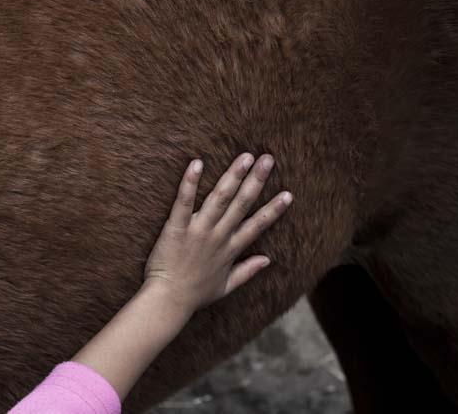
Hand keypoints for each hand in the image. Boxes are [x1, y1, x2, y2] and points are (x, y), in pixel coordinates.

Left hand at [144, 153, 292, 314]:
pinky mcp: (177, 228)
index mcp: (230, 249)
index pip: (257, 225)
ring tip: (245, 157)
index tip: (288, 194)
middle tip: (268, 159)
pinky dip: (190, 182)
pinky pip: (184, 202)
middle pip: (241, 204)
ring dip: (233, 176)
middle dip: (256, 180)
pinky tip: (197, 163)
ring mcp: (198, 231)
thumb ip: (247, 271)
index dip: (273, 209)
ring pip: (220, 198)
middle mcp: (218, 236)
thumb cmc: (194, 295)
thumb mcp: (226, 287)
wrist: (168, 301)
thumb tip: (268, 260)